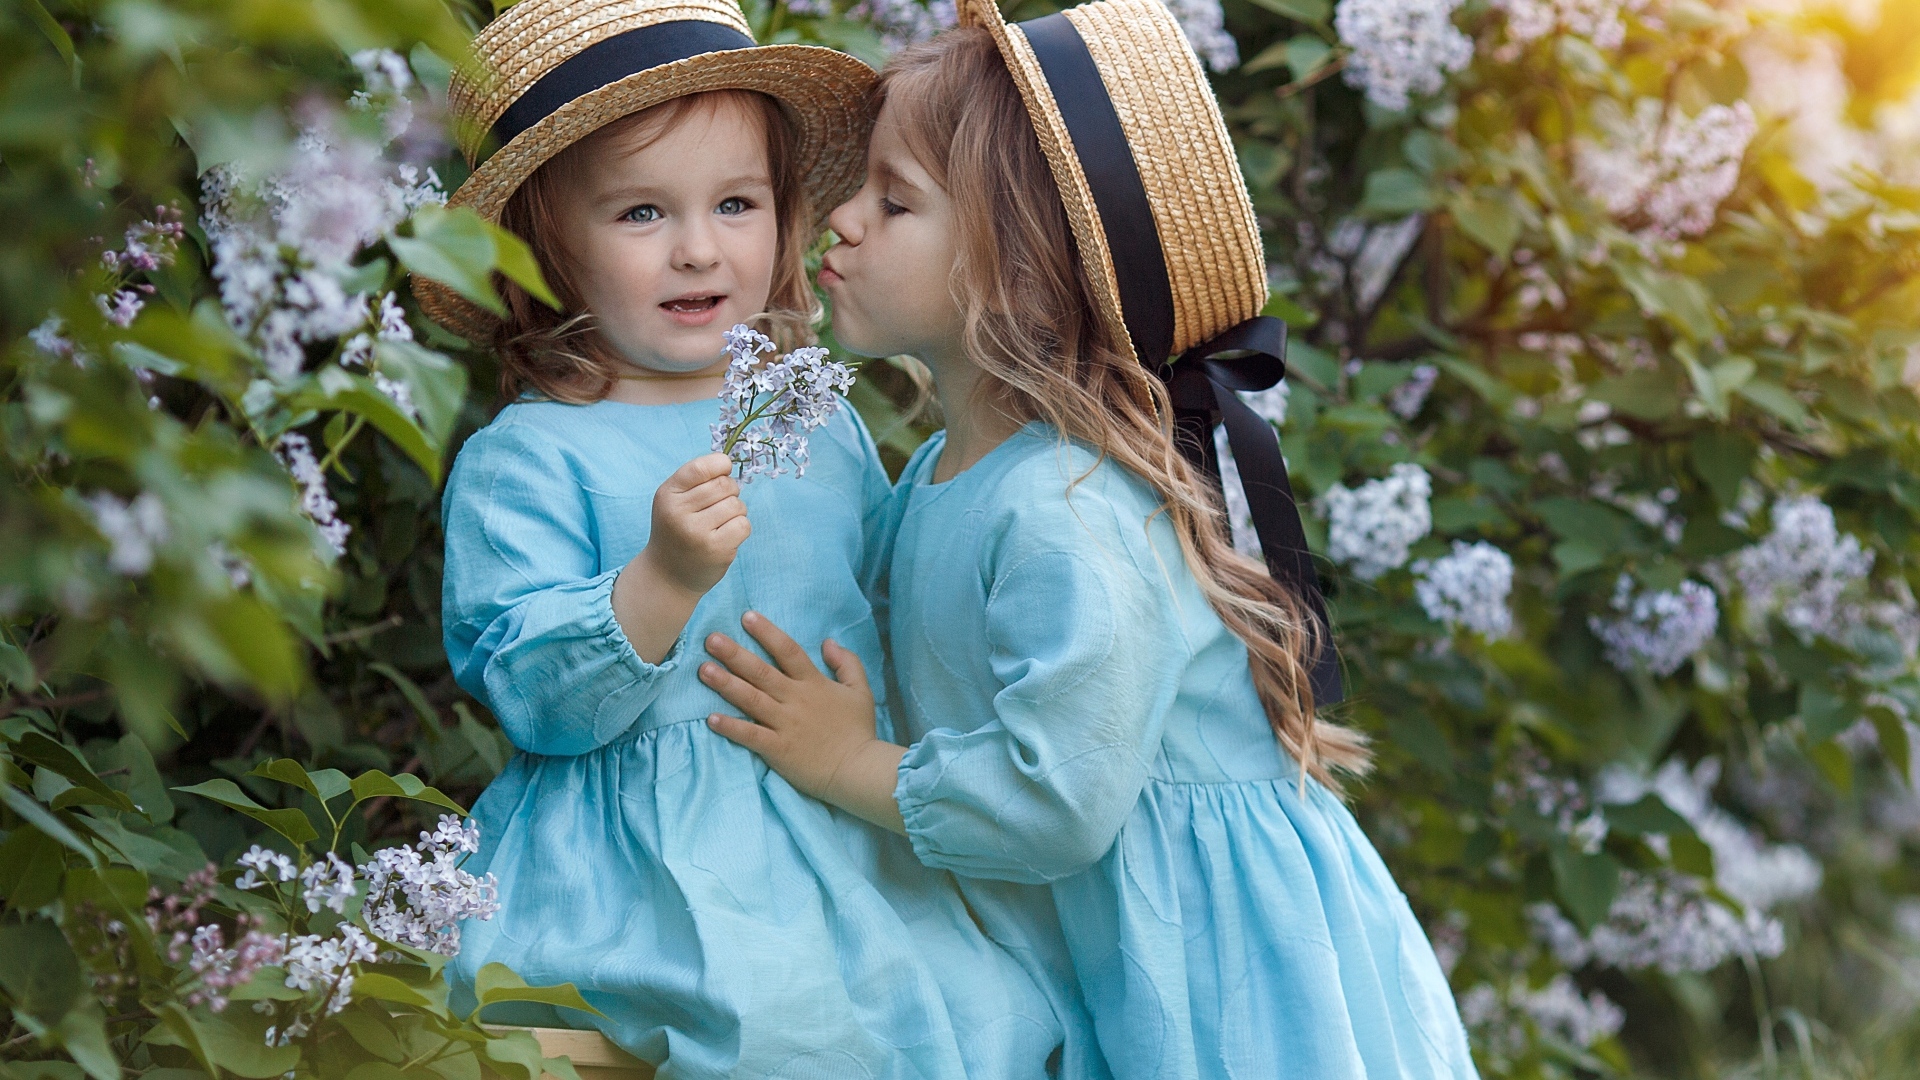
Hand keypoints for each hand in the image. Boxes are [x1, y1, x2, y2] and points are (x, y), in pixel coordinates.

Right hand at [610, 454, 745, 662]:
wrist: (667, 575)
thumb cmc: (676, 531)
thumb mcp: (674, 501)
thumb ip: (696, 480)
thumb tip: (728, 463)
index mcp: (667, 495)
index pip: (701, 467)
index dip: (720, 465)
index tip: (723, 471)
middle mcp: (679, 512)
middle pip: (724, 485)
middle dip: (730, 491)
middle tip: (719, 505)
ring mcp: (697, 532)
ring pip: (737, 505)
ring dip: (736, 512)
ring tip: (720, 523)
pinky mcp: (716, 550)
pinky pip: (743, 525)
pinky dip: (740, 528)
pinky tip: (726, 536)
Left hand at [702, 612, 906, 832]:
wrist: (859, 769)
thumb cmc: (858, 730)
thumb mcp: (861, 691)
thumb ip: (847, 663)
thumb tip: (828, 641)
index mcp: (814, 683)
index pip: (788, 651)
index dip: (767, 632)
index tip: (746, 616)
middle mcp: (796, 699)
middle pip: (761, 672)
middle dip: (735, 654)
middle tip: (711, 639)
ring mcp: (785, 724)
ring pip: (751, 699)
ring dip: (726, 684)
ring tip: (703, 669)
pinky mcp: (778, 749)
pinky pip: (750, 736)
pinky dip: (731, 727)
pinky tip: (711, 718)